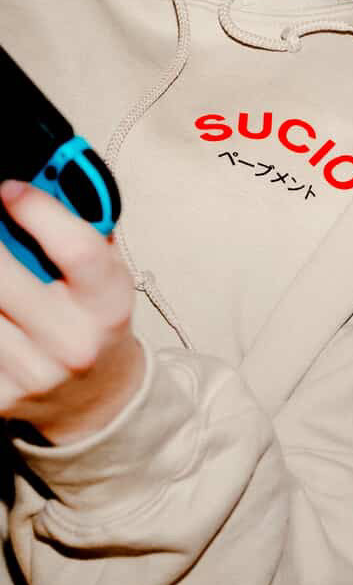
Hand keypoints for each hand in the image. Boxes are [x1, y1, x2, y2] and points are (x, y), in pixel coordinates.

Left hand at [0, 179, 143, 446]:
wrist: (98, 399)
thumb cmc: (96, 324)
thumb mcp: (106, 278)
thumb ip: (82, 232)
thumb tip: (37, 184)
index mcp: (110, 306)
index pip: (79, 251)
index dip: (39, 211)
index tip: (10, 190)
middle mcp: (74, 342)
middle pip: (4, 275)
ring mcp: (34, 373)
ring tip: (5, 288)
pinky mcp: (0, 395)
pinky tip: (0, 313)